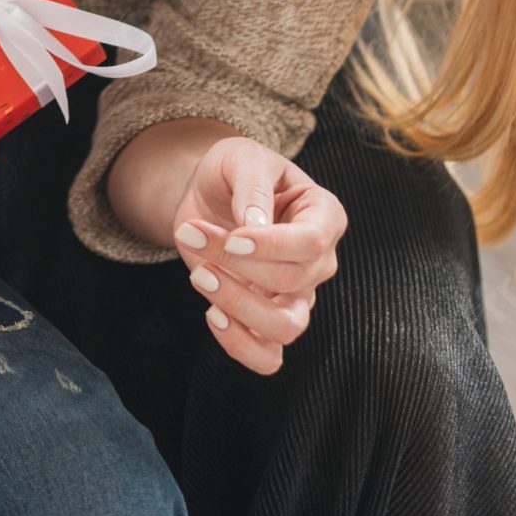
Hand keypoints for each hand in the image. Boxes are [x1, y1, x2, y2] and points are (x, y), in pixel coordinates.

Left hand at [170, 136, 345, 375]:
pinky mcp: (269, 322)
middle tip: (191, 234)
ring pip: (287, 327)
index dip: (272, 246)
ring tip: (199, 275)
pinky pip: (269, 357)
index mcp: (323, 214)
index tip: (233, 239)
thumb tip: (255, 226)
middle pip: (291, 280)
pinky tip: (213, 314)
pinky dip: (241, 345)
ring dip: (238, 306)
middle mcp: (319, 261)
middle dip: (236, 263)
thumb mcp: (240, 158)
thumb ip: (252, 185)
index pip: (311, 242)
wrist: (209, 194)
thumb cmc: (233, 171)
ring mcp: (298, 296)